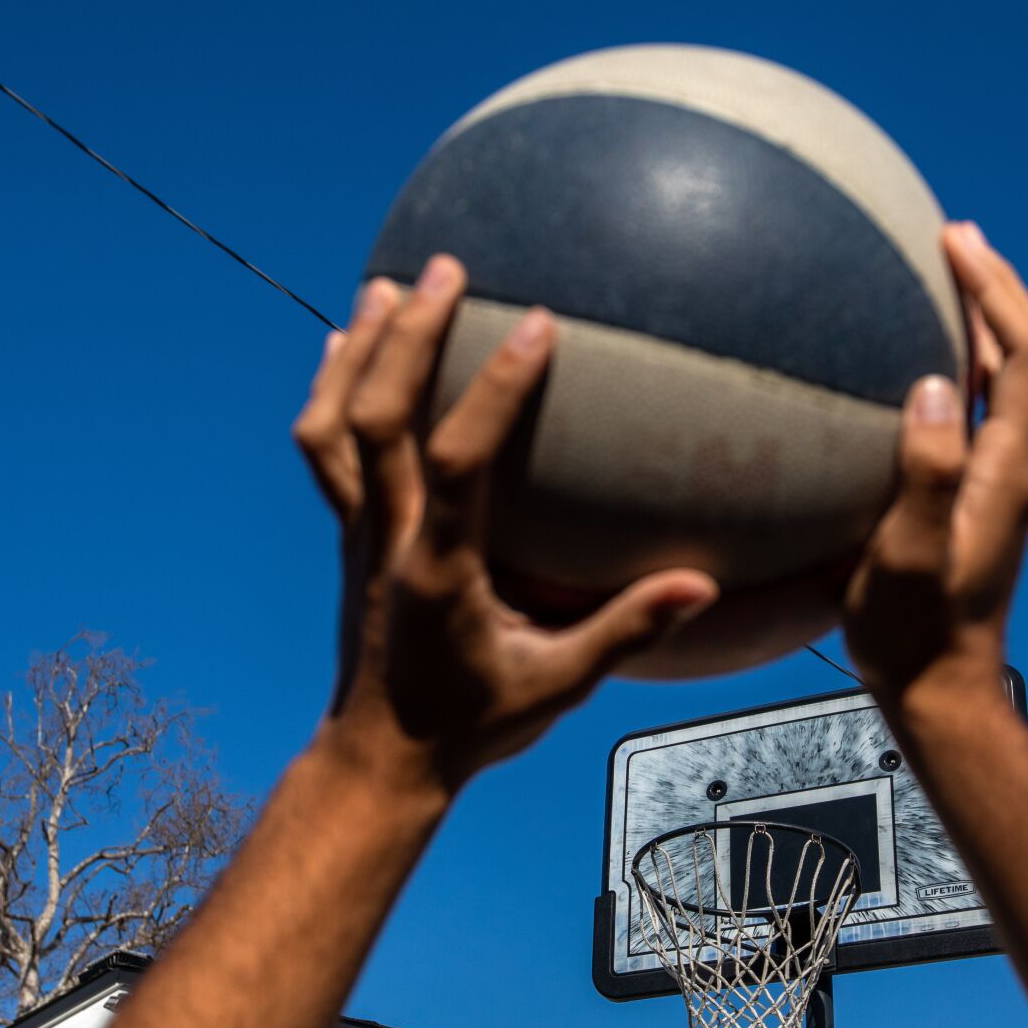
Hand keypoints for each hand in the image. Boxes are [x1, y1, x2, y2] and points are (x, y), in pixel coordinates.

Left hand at [292, 255, 718, 792]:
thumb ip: (624, 631)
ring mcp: (358, 533)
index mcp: (439, 568)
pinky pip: (327, 449)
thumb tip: (700, 588)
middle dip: (409, 335)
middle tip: (448, 268)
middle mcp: (388, 537)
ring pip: (336, 424)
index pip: (459, 460)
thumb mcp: (556, 686)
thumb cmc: (471, 724)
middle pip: (376, 417)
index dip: (492, 389)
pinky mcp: (348, 537)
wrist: (378, 759)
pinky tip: (347, 348)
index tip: (536, 326)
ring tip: (388, 284)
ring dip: (359, 350)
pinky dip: (334, 390)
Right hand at [843, 223, 1027, 716]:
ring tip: (936, 279)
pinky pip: (982, 408)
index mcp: (1008, 470)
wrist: (940, 690)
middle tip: (949, 238)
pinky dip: (962, 364)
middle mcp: (1016, 466)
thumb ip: (926, 473)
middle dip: (995, 288)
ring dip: (982, 322)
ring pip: (1009, 378)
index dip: (1000, 289)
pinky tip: (915, 363)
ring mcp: (1000, 483)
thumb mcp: (906, 556)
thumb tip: (936, 386)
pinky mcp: (977, 499)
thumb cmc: (913, 632)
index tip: (955, 242)